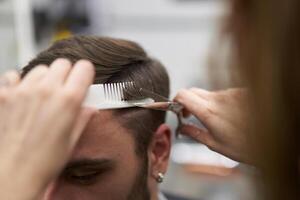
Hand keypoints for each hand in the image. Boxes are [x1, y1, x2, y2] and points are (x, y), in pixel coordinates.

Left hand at [0, 59, 95, 199]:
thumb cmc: (44, 162)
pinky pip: (14, 76)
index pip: (84, 67)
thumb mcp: (72, 139)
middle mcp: (45, 91)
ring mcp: (23, 91)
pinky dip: (21, 83)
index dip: (86, 74)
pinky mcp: (4, 95)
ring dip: (45, 79)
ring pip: (40, 69)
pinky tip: (24, 97)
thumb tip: (90, 108)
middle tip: (64, 90)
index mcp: (67, 101)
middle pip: (62, 64)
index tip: (83, 80)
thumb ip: (83, 117)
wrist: (13, 175)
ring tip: (43, 97)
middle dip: (66, 74)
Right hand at [175, 88, 250, 162]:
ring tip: (216, 119)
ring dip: (206, 103)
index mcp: (209, 112)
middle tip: (191, 115)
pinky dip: (221, 102)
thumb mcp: (214, 144)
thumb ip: (194, 133)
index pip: (183, 94)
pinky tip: (230, 115)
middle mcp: (218, 98)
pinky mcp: (241, 92)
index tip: (177, 110)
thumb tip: (181, 128)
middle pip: (193, 91)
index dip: (176, 100)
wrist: (272, 141)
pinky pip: (224, 94)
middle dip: (188, 102)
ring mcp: (231, 93)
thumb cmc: (243, 147)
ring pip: (209, 93)